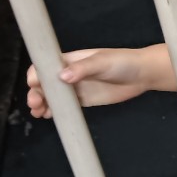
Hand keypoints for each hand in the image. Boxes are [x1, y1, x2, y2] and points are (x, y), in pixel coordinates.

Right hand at [26, 46, 169, 117]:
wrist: (142, 75)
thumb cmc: (122, 62)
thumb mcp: (102, 62)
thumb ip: (83, 68)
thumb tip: (62, 76)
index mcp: (70, 60)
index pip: (45, 66)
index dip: (36, 74)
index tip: (34, 84)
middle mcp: (69, 73)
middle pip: (45, 83)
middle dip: (36, 92)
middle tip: (35, 103)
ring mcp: (75, 88)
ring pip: (52, 96)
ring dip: (41, 103)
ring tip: (38, 112)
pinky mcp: (83, 100)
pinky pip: (65, 106)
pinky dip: (54, 111)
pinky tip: (49, 116)